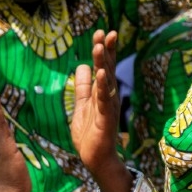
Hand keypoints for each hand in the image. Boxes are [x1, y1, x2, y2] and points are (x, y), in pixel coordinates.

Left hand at [70, 30, 131, 191]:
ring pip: (107, 81)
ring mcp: (109, 107)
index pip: (104, 67)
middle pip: (108, 69)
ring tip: (100, 46)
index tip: (101, 32)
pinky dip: (103, 86)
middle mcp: (108, 97)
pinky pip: (104, 100)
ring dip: (104, 63)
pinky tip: (102, 74)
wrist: (95, 159)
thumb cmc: (90, 134)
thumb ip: (83, 87)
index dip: (103, 50)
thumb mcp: (82, 105)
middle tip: (104, 31)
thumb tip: (82, 66)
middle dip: (106, 50)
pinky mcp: (106, 119)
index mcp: (102, 93)